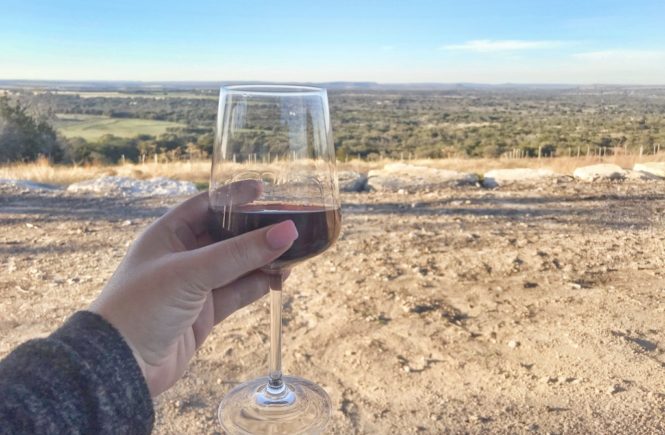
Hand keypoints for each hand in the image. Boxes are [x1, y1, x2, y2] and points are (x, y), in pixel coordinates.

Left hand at [89, 183, 296, 396]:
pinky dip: (259, 285)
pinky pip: (238, 292)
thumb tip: (287, 231)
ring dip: (263, 260)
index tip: (263, 191)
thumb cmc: (141, 307)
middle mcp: (182, 256)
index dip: (234, 197)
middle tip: (287, 225)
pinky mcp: (206, 312)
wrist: (121, 366)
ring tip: (293, 254)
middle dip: (256, 232)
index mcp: (167, 235)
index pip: (206, 205)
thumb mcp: (191, 272)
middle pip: (227, 236)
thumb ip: (240, 253)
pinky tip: (280, 278)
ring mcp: (195, 286)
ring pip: (237, 266)